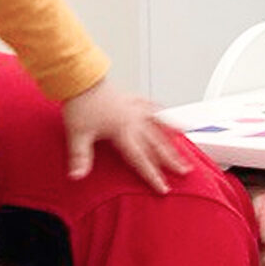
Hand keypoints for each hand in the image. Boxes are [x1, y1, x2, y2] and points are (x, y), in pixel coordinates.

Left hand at [63, 74, 189, 193]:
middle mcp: (133, 121)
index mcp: (123, 131)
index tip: (163, 188)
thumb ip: (80, 158)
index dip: (153, 176)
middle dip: (172, 160)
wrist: (80, 78)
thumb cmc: (79, 103)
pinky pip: (152, 105)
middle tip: (184, 170)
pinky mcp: (132, 98)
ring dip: (174, 133)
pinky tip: (167, 113)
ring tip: (187, 137)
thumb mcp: (78, 135)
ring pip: (160, 124)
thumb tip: (77, 176)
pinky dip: (161, 110)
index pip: (141, 159)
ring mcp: (135, 109)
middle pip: (157, 144)